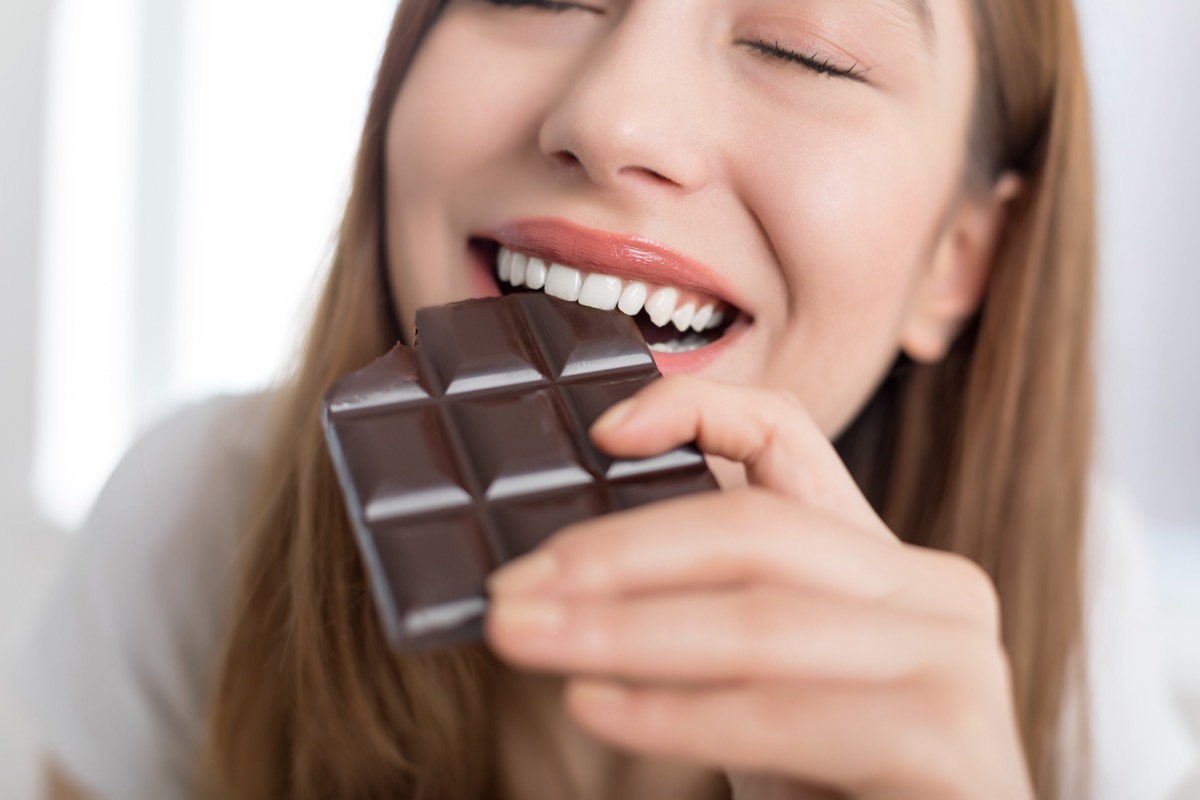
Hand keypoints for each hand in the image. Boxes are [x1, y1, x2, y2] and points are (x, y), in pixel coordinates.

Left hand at [485, 376, 1033, 799]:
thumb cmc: (824, 789)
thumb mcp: (756, 685)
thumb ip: (702, 616)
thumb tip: (561, 580)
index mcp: (878, 560)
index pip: (790, 439)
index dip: (697, 412)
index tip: (601, 433)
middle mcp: (930, 589)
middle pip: (756, 531)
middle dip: (616, 555)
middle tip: (513, 588)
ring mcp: (953, 660)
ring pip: (757, 618)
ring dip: (620, 630)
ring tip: (524, 638)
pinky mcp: (947, 740)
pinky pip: (777, 712)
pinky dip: (672, 711)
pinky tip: (594, 705)